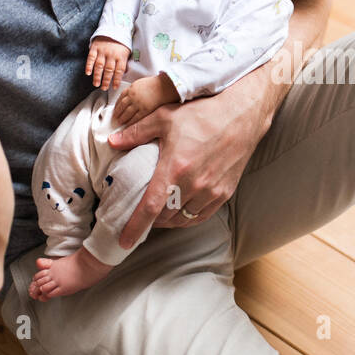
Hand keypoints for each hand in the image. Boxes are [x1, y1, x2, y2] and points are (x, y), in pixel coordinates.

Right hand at [86, 37, 131, 89]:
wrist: (113, 28)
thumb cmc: (120, 43)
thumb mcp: (126, 52)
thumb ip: (123, 63)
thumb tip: (121, 75)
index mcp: (121, 56)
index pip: (119, 71)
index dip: (116, 80)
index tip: (114, 87)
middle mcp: (111, 54)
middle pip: (109, 70)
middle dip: (106, 80)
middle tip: (104, 88)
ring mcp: (102, 51)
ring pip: (99, 66)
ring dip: (97, 76)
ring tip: (96, 84)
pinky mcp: (95, 48)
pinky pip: (91, 58)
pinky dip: (89, 65)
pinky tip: (88, 73)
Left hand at [106, 84, 266, 247]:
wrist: (242, 115)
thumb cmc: (203, 113)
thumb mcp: (164, 117)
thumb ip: (136, 132)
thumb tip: (113, 141)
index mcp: (175, 168)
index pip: (150, 207)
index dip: (135, 227)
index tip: (123, 241)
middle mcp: (194, 184)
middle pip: (165, 217)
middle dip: (149, 221)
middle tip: (140, 215)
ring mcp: (211, 191)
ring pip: (183, 219)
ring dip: (168, 220)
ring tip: (159, 213)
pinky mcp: (225, 193)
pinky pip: (201, 215)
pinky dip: (187, 218)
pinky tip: (180, 211)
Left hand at [111, 74, 178, 127]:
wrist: (165, 86)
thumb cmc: (156, 84)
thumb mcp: (141, 83)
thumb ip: (135, 89)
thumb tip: (131, 94)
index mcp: (132, 89)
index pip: (121, 98)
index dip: (117, 104)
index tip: (115, 109)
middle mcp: (133, 96)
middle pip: (122, 106)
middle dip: (117, 113)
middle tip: (115, 117)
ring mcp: (138, 103)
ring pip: (127, 113)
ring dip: (122, 118)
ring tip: (120, 122)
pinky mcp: (145, 110)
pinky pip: (136, 117)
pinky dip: (131, 122)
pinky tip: (128, 125)